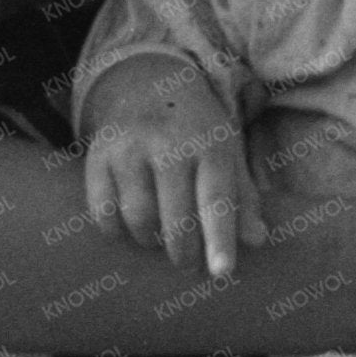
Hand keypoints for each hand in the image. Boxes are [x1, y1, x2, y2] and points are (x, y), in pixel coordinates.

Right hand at [79, 54, 262, 276]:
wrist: (149, 83)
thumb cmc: (197, 130)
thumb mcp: (228, 153)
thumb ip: (243, 197)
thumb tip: (257, 240)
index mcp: (209, 143)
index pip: (216, 197)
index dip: (220, 238)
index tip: (222, 273)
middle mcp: (168, 142)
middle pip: (175, 216)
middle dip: (183, 252)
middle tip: (188, 262)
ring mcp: (129, 147)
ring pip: (138, 217)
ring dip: (150, 241)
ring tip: (159, 239)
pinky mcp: (98, 154)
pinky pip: (102, 210)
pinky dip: (115, 229)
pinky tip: (128, 227)